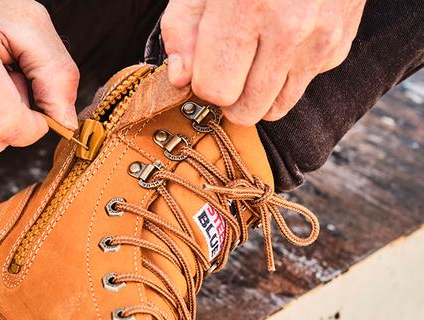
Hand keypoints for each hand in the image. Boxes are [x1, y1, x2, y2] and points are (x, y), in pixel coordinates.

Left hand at [161, 0, 365, 124]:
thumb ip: (182, 29)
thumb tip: (181, 78)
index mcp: (248, 6)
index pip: (217, 89)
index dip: (203, 81)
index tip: (204, 64)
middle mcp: (291, 26)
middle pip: (246, 109)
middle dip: (229, 95)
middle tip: (227, 64)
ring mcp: (321, 37)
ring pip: (276, 108)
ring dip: (258, 92)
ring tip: (252, 56)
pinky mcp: (339, 43)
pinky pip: (301, 85)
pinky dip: (287, 72)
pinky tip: (282, 38)